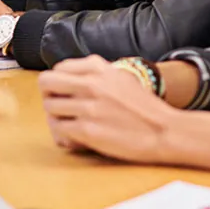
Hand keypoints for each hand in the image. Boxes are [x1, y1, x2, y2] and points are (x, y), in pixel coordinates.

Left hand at [39, 56, 173, 163]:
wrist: (163, 131)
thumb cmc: (144, 107)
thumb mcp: (121, 78)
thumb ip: (96, 74)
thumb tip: (70, 78)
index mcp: (97, 68)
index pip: (57, 69)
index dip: (58, 84)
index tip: (65, 94)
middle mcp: (90, 83)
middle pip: (46, 84)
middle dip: (49, 97)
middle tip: (61, 109)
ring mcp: (88, 107)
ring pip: (49, 109)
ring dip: (57, 119)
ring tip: (70, 126)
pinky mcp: (87, 130)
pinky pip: (59, 131)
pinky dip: (64, 137)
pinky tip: (76, 140)